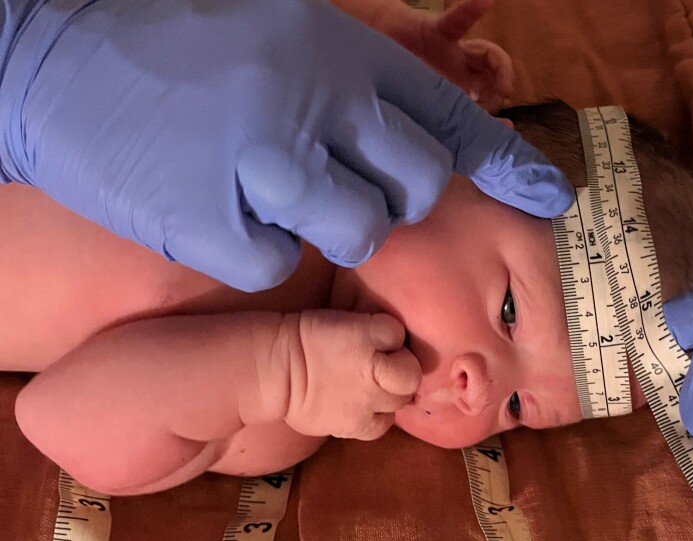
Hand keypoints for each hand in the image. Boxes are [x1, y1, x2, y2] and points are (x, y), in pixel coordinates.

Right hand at [0, 0, 571, 291]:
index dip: (503, 161)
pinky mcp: (208, 216)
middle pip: (415, 187)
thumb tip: (404, 141)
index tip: (548, 195)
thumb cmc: (180, 47)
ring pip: (356, 230)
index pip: (450, 115)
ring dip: (323, 226)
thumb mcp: (281, 38)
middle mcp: (315, 101)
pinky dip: (252, 253)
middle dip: (391, 200)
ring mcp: (264, 160)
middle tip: (337, 187)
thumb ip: (347, 87)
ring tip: (271, 196)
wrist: (58, 51)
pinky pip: (273, 265)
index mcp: (339, 53)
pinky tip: (215, 213)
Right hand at [286, 310, 419, 440]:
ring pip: (401, 400)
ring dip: (390, 394)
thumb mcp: (341, 320)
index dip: (389, 339)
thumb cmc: (303, 340)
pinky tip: (363, 408)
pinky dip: (377, 417)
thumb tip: (391, 344)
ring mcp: (367, 399)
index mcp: (367, 333)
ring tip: (370, 389)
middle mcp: (373, 367)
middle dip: (400, 369)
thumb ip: (369, 331)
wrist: (273, 374)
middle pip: (411, 372)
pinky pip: (383, 425)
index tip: (375, 341)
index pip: (399, 334)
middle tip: (382, 368)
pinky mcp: (356, 424)